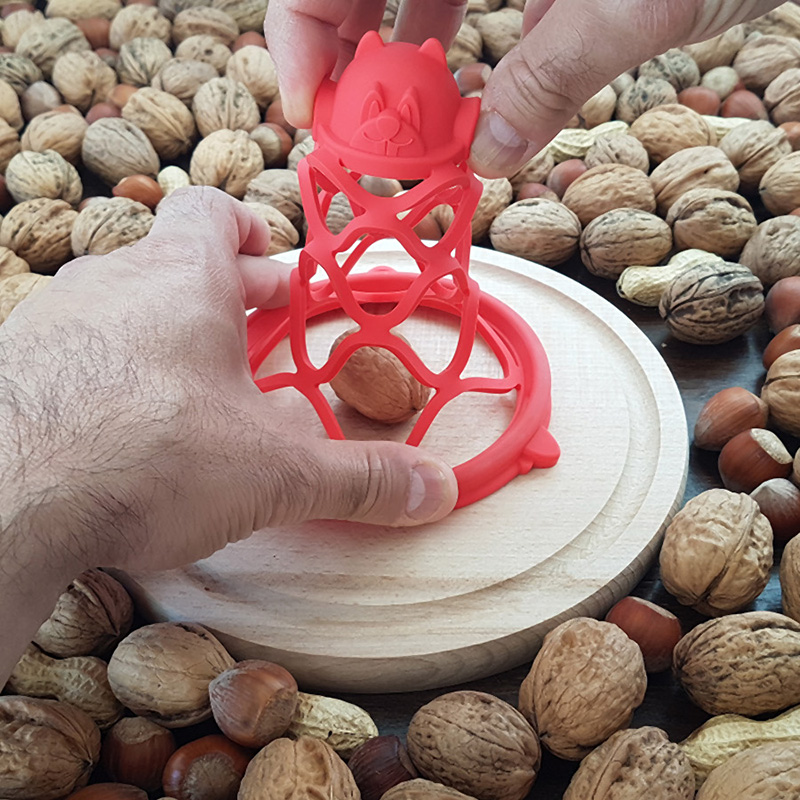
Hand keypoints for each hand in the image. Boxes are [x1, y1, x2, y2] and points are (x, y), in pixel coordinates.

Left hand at [0, 187, 456, 577]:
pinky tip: (123, 421)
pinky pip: (72, 351)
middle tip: (255, 327)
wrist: (3, 498)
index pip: (213, 212)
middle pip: (170, 260)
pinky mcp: (14, 371)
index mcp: (182, 278)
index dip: (248, 232)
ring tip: (192, 381)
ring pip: (117, 305)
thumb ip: (362, 479)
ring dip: (160, 330)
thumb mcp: (278, 472)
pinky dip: (107, 371)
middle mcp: (111, 282)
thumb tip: (438, 490)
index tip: (272, 266)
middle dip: (219, 293)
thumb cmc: (146, 454)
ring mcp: (52, 324)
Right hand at [264, 0, 786, 176]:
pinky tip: (471, 112)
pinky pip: (487, 12)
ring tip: (405, 136)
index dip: (305, 27)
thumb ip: (553, 75)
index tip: (308, 106)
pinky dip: (473, 63)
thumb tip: (491, 156)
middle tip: (350, 135)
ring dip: (408, 69)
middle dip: (349, 57)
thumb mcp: (635, 0)